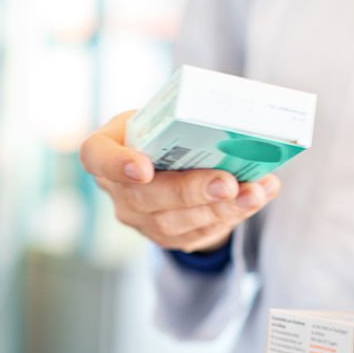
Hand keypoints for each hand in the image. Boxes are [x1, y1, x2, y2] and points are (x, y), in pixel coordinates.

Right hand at [80, 111, 280, 251]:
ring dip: (221, 208)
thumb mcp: (162, 114)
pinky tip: (257, 198)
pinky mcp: (167, 237)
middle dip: (191, 191)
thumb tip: (239, 125)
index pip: (96, 156)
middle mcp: (117, 190)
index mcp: (105, 149)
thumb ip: (185, 118)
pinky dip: (233, 215)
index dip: (117, 165)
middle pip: (146, 197)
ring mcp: (140, 219)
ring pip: (176, 222)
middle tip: (227, 183)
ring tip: (254, 193)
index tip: (143, 169)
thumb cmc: (163, 131)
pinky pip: (198, 233)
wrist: (167, 164)